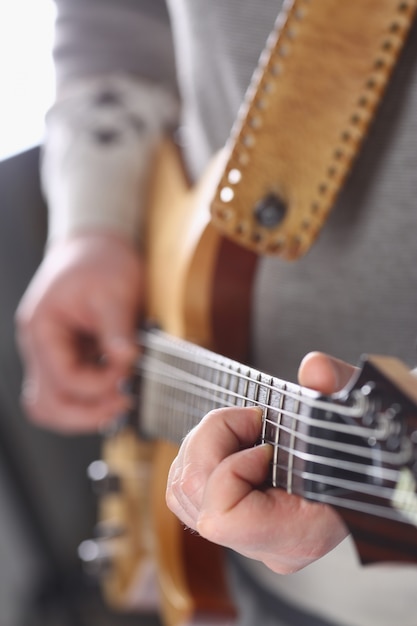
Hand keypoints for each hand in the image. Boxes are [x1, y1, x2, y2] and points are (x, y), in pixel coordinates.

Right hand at [15, 232, 143, 432]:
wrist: (96, 244)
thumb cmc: (100, 260)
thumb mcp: (113, 291)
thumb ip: (117, 330)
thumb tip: (128, 361)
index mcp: (42, 328)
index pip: (63, 379)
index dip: (98, 384)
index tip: (129, 373)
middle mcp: (39, 346)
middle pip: (47, 404)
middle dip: (86, 413)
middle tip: (123, 405)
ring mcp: (50, 354)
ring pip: (53, 404)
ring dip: (85, 411)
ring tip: (119, 402)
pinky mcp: (67, 356)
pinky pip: (69, 391)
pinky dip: (90, 397)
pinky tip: (116, 388)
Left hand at [166, 352, 355, 573]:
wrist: (370, 476)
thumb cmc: (365, 453)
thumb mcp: (360, 414)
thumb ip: (340, 389)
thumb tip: (314, 369)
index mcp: (300, 534)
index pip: (223, 518)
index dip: (232, 469)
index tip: (266, 445)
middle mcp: (267, 545)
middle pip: (193, 495)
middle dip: (212, 441)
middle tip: (251, 419)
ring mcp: (248, 537)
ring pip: (182, 491)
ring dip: (204, 444)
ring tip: (244, 427)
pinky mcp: (236, 523)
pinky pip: (186, 491)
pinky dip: (199, 454)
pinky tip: (233, 439)